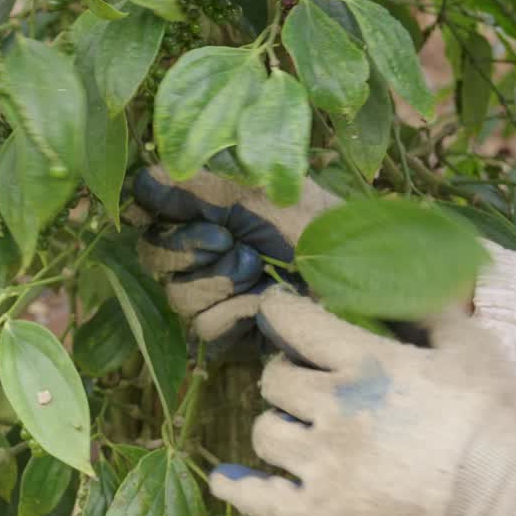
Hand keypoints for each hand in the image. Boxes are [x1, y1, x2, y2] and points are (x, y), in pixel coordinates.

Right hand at [130, 166, 338, 349]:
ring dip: (220, 280)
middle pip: (152, 252)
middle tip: (232, 238)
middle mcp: (205, 251)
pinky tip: (268, 302)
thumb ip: (200, 184)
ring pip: (177, 293)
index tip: (175, 205)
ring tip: (263, 271)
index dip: (157, 208)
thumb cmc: (325, 228)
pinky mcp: (230, 334)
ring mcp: (215, 294)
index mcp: (209, 208)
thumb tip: (143, 181)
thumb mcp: (263, 192)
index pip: (150, 206)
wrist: (371, 280)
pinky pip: (205, 325)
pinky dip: (238, 312)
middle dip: (190, 245)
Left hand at [210, 289, 515, 515]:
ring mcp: (325, 463)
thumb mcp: (470, 344)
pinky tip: (226, 479)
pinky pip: (266, 502)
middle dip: (283, 372)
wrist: (515, 497)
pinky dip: (241, 491)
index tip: (277, 308)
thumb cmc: (497, 415)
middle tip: (300, 376)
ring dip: (275, 423)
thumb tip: (403, 282)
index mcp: (365, 363)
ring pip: (265, 432)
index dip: (279, 311)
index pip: (296, 323)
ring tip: (292, 423)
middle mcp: (334, 408)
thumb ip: (428, 310)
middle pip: (274, 380)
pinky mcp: (326, 511)